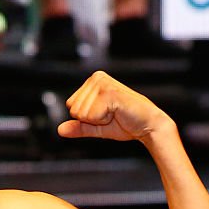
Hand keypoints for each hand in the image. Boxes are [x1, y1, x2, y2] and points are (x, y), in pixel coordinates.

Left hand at [58, 71, 173, 141]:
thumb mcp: (96, 127)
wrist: (148, 126)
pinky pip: (91, 116)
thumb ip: (79, 127)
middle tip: (112, 115)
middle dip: (92, 120)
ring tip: (116, 113)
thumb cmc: (126, 123)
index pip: (71, 106)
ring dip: (99, 120)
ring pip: (81, 113)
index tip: (106, 115)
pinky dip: (103, 121)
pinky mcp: (109, 92)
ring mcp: (103, 83)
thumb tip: (59, 130)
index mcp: (92, 82)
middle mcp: (96, 78)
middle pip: (74, 110)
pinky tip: (118, 113)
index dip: (88, 118)